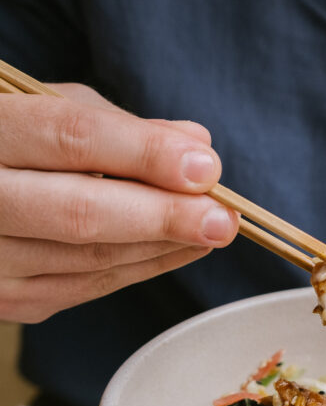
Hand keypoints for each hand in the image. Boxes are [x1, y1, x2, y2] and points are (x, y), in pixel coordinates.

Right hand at [0, 84, 238, 322]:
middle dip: (163, 217)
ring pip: (89, 259)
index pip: (72, 138)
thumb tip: (194, 141)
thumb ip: (115, 123)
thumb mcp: (43, 106)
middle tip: (222, 218)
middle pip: (80, 213)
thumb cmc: (6, 137)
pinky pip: (85, 287)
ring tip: (214, 228)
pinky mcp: (5, 299)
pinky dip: (140, 268)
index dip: (145, 153)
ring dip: (163, 246)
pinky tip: (179, 248)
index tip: (205, 166)